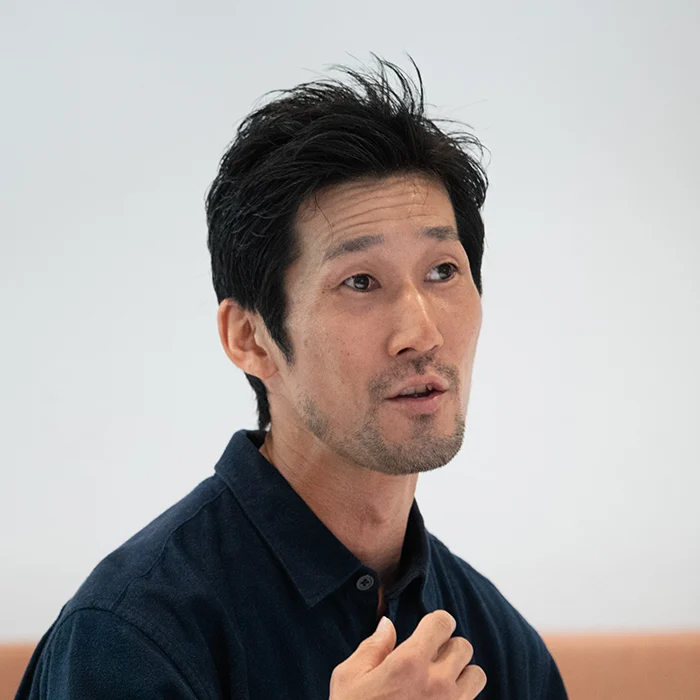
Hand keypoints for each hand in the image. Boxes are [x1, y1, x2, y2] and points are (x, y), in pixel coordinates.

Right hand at [329, 609, 486, 698]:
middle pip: (464, 647)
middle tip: (432, 656)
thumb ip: (372, 647)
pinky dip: (461, 699)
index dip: (437, 621)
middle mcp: (436, 684)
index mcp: (409, 663)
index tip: (430, 628)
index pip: (442, 623)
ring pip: (476, 676)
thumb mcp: (349, 678)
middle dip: (448, 647)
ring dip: (462, 674)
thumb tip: (387, 625)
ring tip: (442, 681)